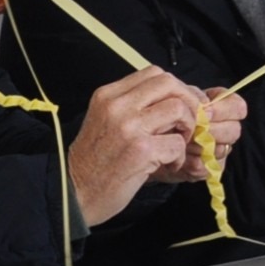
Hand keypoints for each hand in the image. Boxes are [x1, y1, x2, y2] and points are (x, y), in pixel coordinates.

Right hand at [67, 67, 203, 224]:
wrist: (74, 191)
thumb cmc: (93, 161)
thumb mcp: (104, 121)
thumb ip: (132, 107)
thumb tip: (172, 99)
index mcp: (108, 95)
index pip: (153, 73)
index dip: (176, 87)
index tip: (183, 103)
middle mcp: (118, 105)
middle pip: (169, 83)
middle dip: (188, 101)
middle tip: (190, 122)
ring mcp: (129, 127)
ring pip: (178, 108)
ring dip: (187, 127)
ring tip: (178, 144)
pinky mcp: (141, 151)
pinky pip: (177, 143)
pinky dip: (180, 156)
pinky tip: (169, 165)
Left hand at [153, 88, 247, 181]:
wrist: (148, 141)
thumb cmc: (164, 116)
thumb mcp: (177, 99)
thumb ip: (193, 98)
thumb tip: (205, 110)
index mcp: (221, 107)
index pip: (238, 107)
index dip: (224, 109)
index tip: (205, 112)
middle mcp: (224, 129)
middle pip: (234, 130)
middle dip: (211, 129)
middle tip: (191, 129)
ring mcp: (218, 151)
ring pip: (222, 149)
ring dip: (198, 145)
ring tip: (181, 142)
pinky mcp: (207, 170)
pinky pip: (207, 168)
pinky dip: (190, 163)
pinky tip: (178, 158)